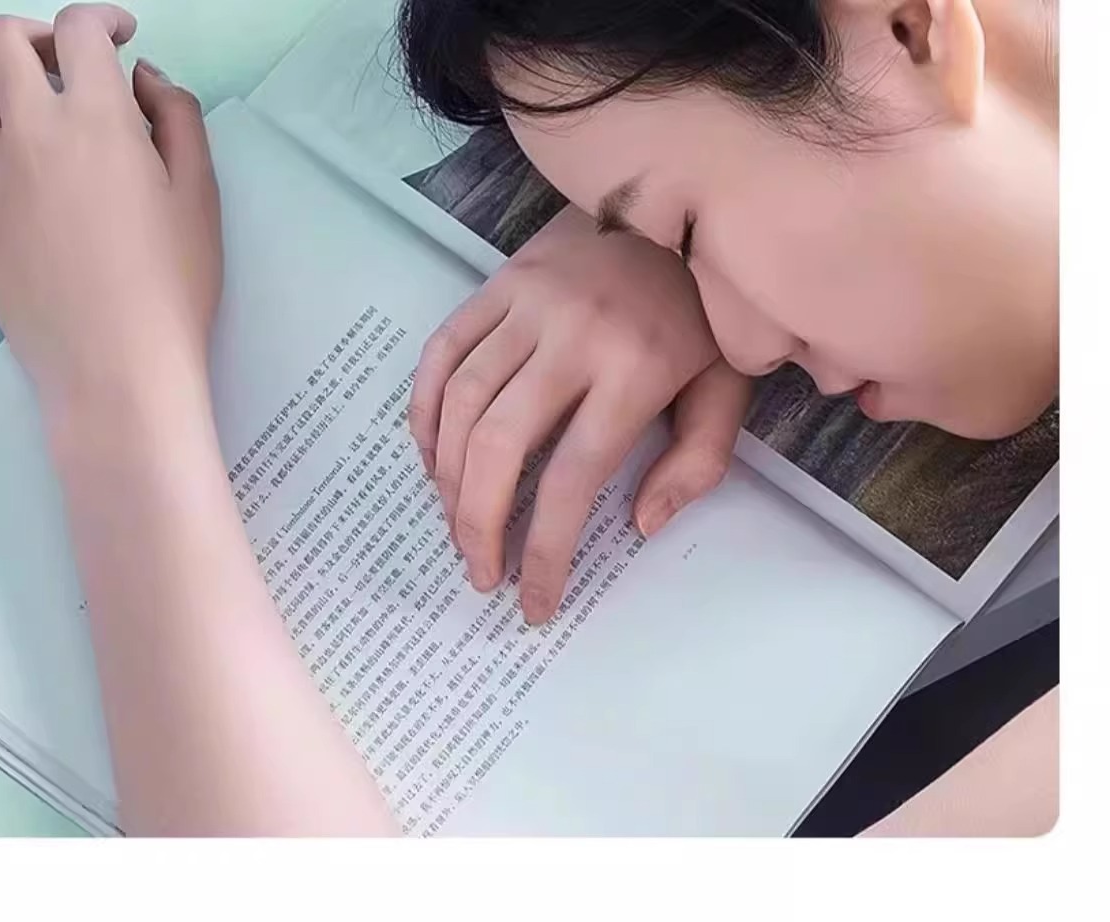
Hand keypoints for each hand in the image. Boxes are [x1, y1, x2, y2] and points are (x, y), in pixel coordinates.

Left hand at [0, 4, 221, 419]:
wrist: (118, 369)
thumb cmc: (173, 286)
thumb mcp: (201, 194)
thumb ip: (176, 118)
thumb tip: (141, 78)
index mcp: (98, 118)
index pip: (78, 28)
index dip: (99, 20)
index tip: (116, 38)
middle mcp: (31, 132)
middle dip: (33, 37)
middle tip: (61, 67)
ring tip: (22, 116)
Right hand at [408, 206, 750, 624]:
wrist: (679, 200)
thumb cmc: (705, 309)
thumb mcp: (727, 387)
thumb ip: (695, 461)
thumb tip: (640, 525)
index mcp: (635, 369)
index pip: (570, 479)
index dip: (544, 551)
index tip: (534, 601)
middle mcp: (571, 336)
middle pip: (498, 446)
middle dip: (477, 523)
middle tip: (478, 571)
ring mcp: (525, 304)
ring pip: (459, 403)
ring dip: (445, 477)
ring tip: (455, 525)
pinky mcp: (496, 284)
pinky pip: (441, 354)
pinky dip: (424, 411)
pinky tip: (431, 458)